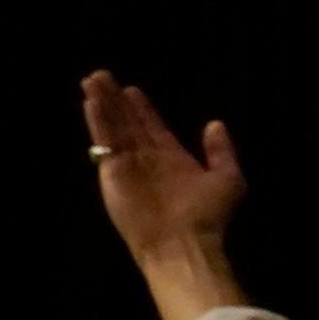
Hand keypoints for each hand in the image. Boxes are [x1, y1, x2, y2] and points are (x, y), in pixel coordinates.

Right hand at [85, 68, 242, 260]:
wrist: (183, 243)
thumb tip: (215, 123)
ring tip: (91, 80)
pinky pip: (104, 142)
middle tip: (101, 75)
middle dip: (116, 100)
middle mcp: (148, 160)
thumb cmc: (208, 215)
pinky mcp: (112, 172)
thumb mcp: (227, 179)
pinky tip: (91, 102)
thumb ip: (221, 151)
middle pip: (128, 123)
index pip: (154, 127)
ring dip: (102, 103)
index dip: (143, 109)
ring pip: (113, 127)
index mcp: (173, 159)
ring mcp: (128, 166)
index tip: (132, 89)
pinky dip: (98, 121)